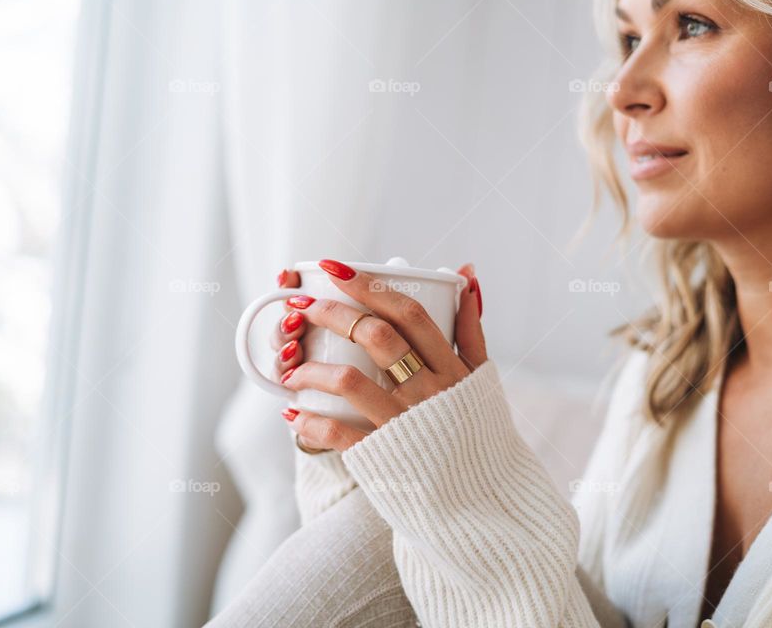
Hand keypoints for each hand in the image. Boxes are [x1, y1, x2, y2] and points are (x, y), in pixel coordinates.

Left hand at [275, 259, 485, 451]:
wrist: (481, 501)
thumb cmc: (476, 433)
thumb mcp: (481, 378)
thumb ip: (471, 327)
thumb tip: (465, 272)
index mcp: (451, 369)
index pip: (409, 314)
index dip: (369, 286)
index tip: (335, 269)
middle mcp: (429, 392)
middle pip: (376, 337)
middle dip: (331, 314)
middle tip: (299, 307)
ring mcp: (404, 424)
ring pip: (350, 381)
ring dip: (311, 369)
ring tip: (291, 367)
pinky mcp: (382, 457)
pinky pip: (337, 433)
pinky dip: (309, 422)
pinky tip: (293, 413)